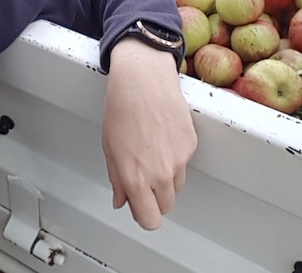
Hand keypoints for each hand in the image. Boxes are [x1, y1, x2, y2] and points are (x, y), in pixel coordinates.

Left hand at [102, 38, 196, 229]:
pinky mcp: (191, 145)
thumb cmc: (122, 108)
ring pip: (176, 185)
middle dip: (154, 197)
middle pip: (166, 206)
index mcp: (136, 178)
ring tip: (151, 152)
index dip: (143, 214)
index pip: (149, 220)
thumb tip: (121, 198)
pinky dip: (175, 156)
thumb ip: (117, 180)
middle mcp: (161, 174)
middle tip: (142, 176)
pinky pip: (184, 163)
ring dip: (165, 178)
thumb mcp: (110, 148)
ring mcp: (179, 160)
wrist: (143, 80)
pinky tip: (161, 137)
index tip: (138, 205)